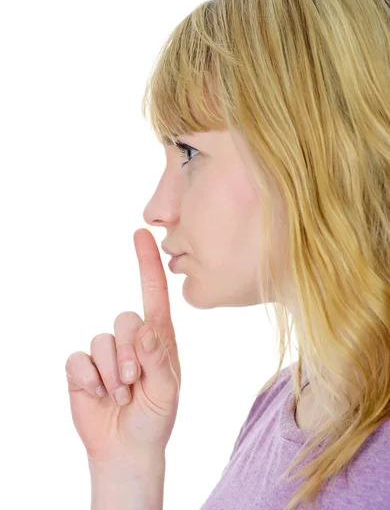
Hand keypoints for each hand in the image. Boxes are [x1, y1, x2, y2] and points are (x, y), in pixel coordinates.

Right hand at [65, 228, 180, 462]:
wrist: (127, 448)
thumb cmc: (155, 417)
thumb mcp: (167, 392)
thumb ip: (159, 360)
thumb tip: (146, 329)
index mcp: (158, 338)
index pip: (154, 293)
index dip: (148, 262)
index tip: (144, 233)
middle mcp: (131, 338)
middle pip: (125, 319)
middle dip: (129, 355)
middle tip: (134, 384)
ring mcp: (106, 351)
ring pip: (102, 341)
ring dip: (112, 374)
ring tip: (121, 396)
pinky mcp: (83, 366)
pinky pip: (79, 359)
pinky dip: (89, 380)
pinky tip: (98, 395)